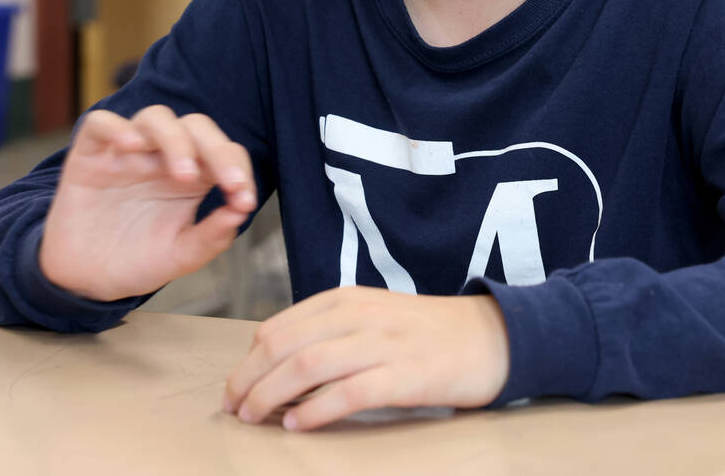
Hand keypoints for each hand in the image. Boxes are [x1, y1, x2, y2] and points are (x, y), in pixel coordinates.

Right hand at [38, 106, 255, 301]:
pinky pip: (100, 123)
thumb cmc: (136, 262)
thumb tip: (240, 212)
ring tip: (182, 174)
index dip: (239, 169)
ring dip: (175, 139)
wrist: (85, 280)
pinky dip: (117, 127)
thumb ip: (211, 237)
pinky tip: (131, 147)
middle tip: (227, 182)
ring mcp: (127, 152)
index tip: (245, 199)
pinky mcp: (90, 155)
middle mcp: (162, 157)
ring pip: (156, 117)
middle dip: (217, 149)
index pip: (225, 152)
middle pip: (195, 126)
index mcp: (193, 176)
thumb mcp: (179, 257)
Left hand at [222, 287, 509, 430]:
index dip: (248, 359)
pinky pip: (349, 393)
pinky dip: (316, 410)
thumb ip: (330, 329)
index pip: (280, 326)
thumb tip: (276, 359)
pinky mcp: (404, 375)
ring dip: (271, 395)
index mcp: (347, 298)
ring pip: (308, 366)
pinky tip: (298, 426)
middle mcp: (360, 315)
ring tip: (254, 418)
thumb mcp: (373, 315)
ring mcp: (383, 343)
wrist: (490, 337)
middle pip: (285, 346)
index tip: (235, 386)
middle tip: (234, 407)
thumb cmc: (426, 332)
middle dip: (249, 379)